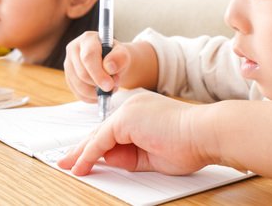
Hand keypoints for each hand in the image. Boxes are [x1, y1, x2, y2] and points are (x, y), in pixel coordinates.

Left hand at [57, 92, 213, 175]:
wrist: (205, 134)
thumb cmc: (189, 145)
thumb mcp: (151, 155)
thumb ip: (129, 155)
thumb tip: (107, 159)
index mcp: (142, 112)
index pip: (113, 131)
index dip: (96, 147)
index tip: (84, 160)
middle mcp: (133, 107)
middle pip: (101, 131)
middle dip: (82, 149)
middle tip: (67, 162)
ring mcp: (129, 110)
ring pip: (98, 135)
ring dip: (81, 153)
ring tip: (67, 166)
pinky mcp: (126, 118)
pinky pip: (101, 140)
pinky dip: (89, 154)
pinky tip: (81, 165)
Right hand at [63, 31, 132, 102]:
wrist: (111, 61)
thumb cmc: (116, 56)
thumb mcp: (123, 54)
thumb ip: (120, 58)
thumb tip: (109, 67)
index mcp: (87, 39)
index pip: (88, 58)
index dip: (98, 74)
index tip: (110, 85)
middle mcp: (73, 49)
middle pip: (82, 74)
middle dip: (99, 84)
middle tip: (114, 85)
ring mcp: (68, 64)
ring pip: (79, 86)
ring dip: (96, 92)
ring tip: (110, 88)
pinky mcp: (68, 77)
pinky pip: (78, 93)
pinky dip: (92, 97)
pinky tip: (101, 92)